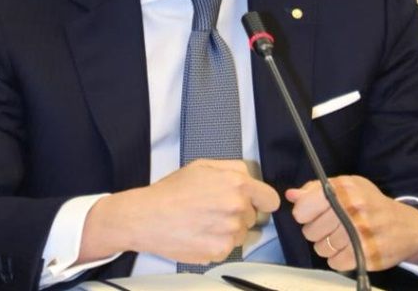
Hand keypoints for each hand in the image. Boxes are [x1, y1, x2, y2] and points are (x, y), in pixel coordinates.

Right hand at [79, 159, 279, 264]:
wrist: (147, 217)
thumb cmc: (171, 191)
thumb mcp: (202, 166)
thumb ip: (232, 168)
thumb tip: (249, 176)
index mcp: (237, 184)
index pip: (270, 199)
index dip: (262, 201)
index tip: (256, 204)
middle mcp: (237, 208)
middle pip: (252, 217)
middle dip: (238, 213)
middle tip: (213, 210)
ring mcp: (229, 232)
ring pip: (241, 234)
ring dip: (228, 230)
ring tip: (203, 222)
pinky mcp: (219, 252)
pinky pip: (228, 248)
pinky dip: (217, 244)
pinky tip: (199, 234)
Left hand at [286, 176, 417, 271]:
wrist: (408, 226)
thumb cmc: (372, 203)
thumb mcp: (348, 187)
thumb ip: (316, 189)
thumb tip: (291, 195)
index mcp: (346, 191)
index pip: (303, 209)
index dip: (305, 213)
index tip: (313, 214)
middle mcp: (353, 211)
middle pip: (310, 231)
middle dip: (317, 230)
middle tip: (332, 226)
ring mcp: (361, 235)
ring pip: (321, 248)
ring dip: (328, 245)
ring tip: (342, 237)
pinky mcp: (367, 255)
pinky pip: (335, 263)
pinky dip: (338, 259)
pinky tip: (349, 249)